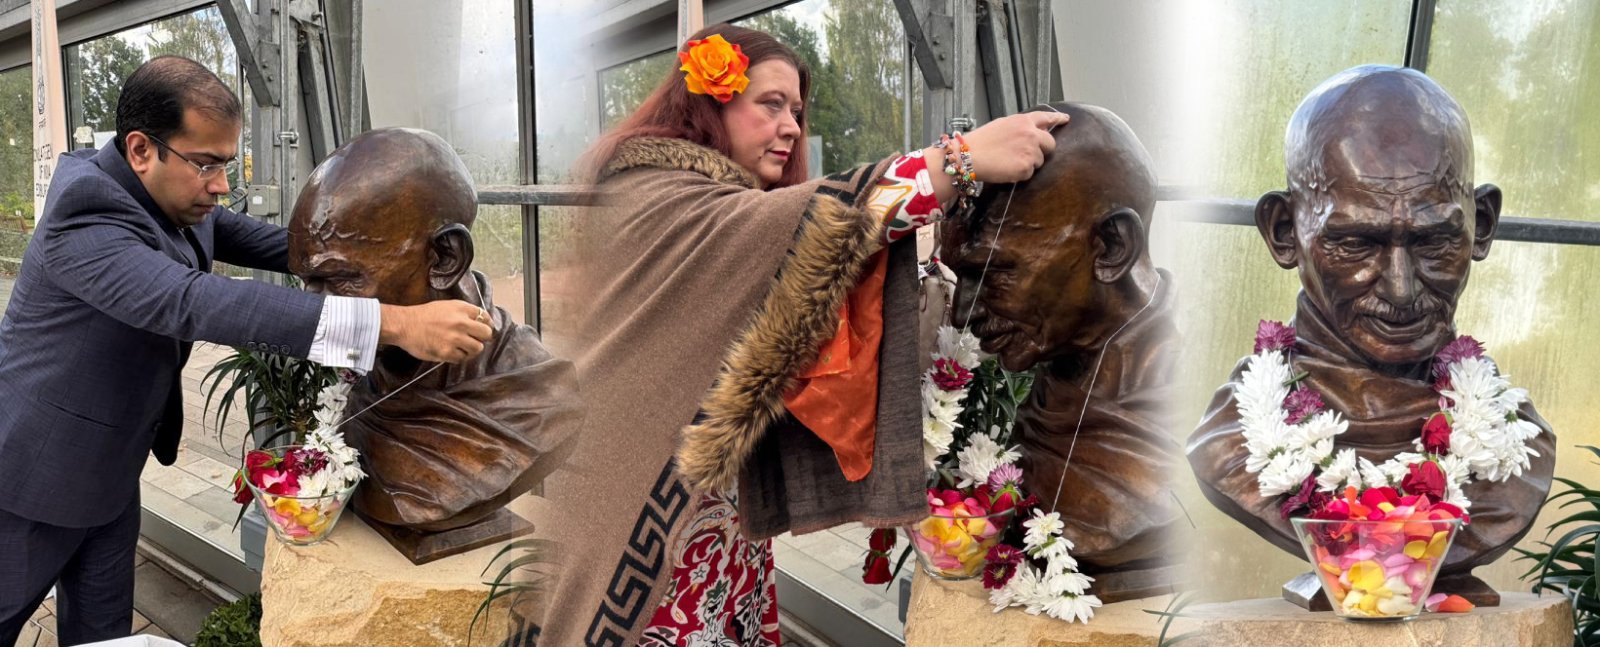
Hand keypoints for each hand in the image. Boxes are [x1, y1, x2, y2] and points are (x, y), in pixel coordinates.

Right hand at [378, 300, 493, 362]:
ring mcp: (454, 338)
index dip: (486, 324)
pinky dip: (459, 357)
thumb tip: (481, 322)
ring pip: (477, 348)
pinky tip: (452, 352)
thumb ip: (464, 313)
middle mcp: (460, 322)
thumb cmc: (424, 315)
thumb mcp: (447, 306)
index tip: (483, 329)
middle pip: (486, 334)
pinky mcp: (446, 352)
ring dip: (472, 349)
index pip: (485, 317)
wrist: (404, 324)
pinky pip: (462, 358)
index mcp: (461, 308)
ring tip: (463, 348)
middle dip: (482, 338)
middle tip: (475, 340)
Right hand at [963, 112, 1069, 183]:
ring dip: (1028, 163)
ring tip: (1008, 161)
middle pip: (1050, 144)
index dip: (1057, 118)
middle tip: (1028, 155)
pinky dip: (1020, 174)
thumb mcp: (1001, 126)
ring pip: (1040, 161)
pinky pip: (1030, 173)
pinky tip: (1006, 169)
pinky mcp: (1026, 167)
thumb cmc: (980, 142)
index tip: (1066, 119)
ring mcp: (1030, 151)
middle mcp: (1030, 134)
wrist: (968, 156)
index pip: (1046, 118)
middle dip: (1043, 150)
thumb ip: (1019, 128)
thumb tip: (1032, 134)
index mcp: (1023, 121)